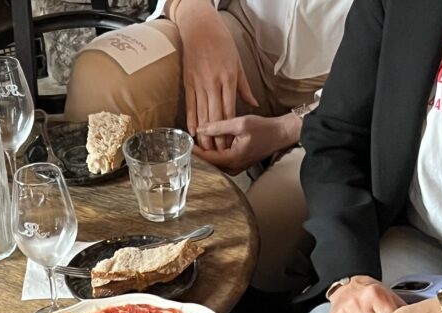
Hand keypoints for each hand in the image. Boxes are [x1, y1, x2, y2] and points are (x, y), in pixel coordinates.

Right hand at [175, 1, 257, 149]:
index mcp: (227, 80)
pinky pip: (190, 106)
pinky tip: (193, 133)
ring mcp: (199, 84)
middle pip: (215, 117)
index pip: (229, 112)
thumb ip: (244, 87)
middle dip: (217, 138)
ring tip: (206, 150)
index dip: (229, 131)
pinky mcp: (188, 83)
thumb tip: (253, 103)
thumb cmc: (221, 43)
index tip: (230, 145)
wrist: (200, 28)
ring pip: (202, 114)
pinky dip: (192, 121)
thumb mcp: (237, 64)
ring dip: (204, 134)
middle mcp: (213, 84)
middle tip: (218, 154)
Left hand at [194, 114, 299, 173]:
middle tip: (187, 143)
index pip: (207, 158)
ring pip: (215, 163)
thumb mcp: (241, 123)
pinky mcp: (237, 164)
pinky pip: (221, 161)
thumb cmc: (264, 128)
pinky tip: (209, 144)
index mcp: (232, 159)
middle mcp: (232, 167)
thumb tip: (201, 128)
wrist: (280, 135)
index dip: (195, 151)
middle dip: (199, 153)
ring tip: (196, 143)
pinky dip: (214, 153)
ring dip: (206, 153)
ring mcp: (235, 168)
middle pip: (209, 163)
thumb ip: (220, 126)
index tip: (186, 143)